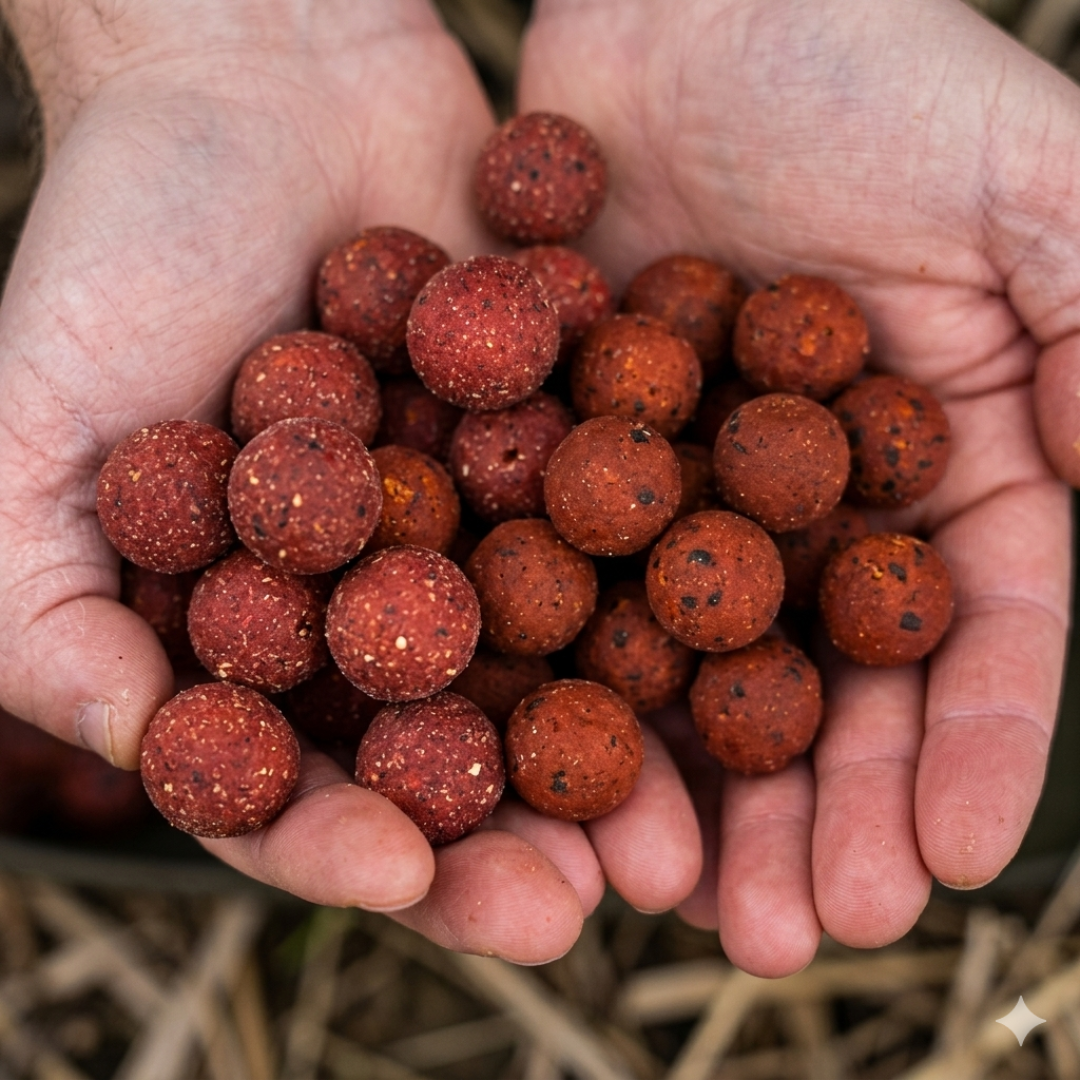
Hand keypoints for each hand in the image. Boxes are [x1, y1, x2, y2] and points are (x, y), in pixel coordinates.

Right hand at [0, 0, 702, 962]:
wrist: (261, 76)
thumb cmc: (117, 243)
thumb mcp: (26, 429)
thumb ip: (42, 602)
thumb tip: (132, 747)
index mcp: (253, 626)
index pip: (292, 777)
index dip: (336, 841)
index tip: (400, 880)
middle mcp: (376, 594)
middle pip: (441, 750)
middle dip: (501, 835)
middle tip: (572, 909)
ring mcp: (481, 523)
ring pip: (552, 670)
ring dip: (610, 754)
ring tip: (678, 834)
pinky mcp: (565, 442)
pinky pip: (622, 536)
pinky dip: (665, 598)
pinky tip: (725, 657)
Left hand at [520, 0, 1074, 974]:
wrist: (686, 0)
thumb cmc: (872, 65)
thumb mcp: (1039, 186)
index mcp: (934, 464)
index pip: (970, 635)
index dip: (966, 753)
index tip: (948, 866)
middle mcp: (807, 503)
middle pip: (821, 686)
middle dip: (817, 813)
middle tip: (792, 935)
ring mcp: (678, 492)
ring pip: (688, 671)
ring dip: (689, 793)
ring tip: (679, 907)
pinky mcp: (561, 458)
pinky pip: (560, 591)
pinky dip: (558, 682)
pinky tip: (548, 776)